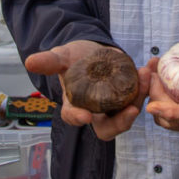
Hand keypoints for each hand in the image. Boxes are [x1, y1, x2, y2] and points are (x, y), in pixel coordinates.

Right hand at [24, 40, 150, 140]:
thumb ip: (49, 62)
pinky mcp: (129, 95)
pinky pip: (139, 95)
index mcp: (75, 106)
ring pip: (128, 112)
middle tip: (131, 109)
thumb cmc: (74, 58)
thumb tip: (30, 61)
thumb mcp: (62, 57)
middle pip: (108, 128)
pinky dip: (145, 84)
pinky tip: (148, 69)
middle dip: (121, 122)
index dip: (78, 118)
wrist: (92, 50)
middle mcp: (96, 112)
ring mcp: (115, 105)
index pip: (74, 117)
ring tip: (144, 77)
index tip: (85, 116)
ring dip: (139, 97)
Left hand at [145, 46, 178, 135]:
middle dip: (157, 99)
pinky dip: (157, 93)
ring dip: (154, 95)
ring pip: (167, 116)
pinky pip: (167, 109)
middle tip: (148, 73)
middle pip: (175, 119)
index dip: (173, 113)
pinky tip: (154, 72)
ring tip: (150, 70)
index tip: (152, 105)